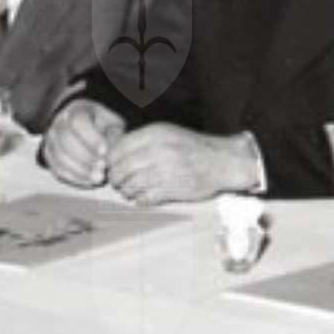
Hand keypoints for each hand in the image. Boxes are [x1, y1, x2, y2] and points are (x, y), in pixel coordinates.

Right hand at [42, 99, 125, 187]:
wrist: (90, 130)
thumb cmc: (103, 126)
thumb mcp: (113, 125)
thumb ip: (114, 137)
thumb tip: (111, 153)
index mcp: (77, 110)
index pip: (78, 122)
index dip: (91, 138)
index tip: (104, 151)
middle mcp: (60, 123)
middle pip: (66, 140)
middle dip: (86, 158)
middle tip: (102, 169)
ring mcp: (52, 140)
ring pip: (60, 157)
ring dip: (80, 171)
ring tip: (98, 178)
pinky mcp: (50, 157)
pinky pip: (58, 170)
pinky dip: (74, 178)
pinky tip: (89, 182)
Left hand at [106, 125, 258, 205]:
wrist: (222, 161)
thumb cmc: (192, 148)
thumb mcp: (168, 133)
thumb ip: (142, 140)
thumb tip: (114, 154)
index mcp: (156, 134)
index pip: (119, 148)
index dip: (110, 160)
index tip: (111, 166)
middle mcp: (159, 150)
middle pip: (122, 168)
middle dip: (115, 178)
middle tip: (117, 182)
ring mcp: (166, 170)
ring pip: (132, 185)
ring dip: (126, 191)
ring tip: (129, 191)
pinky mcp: (173, 189)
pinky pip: (145, 198)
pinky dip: (140, 200)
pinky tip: (143, 198)